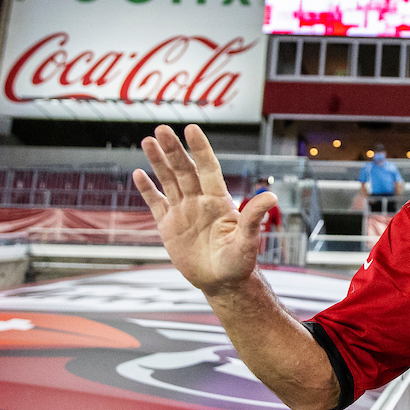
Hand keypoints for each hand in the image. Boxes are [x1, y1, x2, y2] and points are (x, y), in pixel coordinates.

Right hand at [133, 124, 275, 294]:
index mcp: (219, 201)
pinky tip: (138, 173)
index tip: (192, 129)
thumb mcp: (247, 241)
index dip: (200, 150)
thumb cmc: (239, 262)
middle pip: (184, 170)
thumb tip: (271, 196)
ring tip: (148, 140)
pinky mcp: (169, 226)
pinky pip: (156, 203)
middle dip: (173, 150)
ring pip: (168, 181)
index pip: (208, 169)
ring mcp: (183, 211)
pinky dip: (147, 189)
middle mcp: (200, 201)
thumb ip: (254, 218)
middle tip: (162, 128)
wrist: (222, 282)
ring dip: (158, 161)